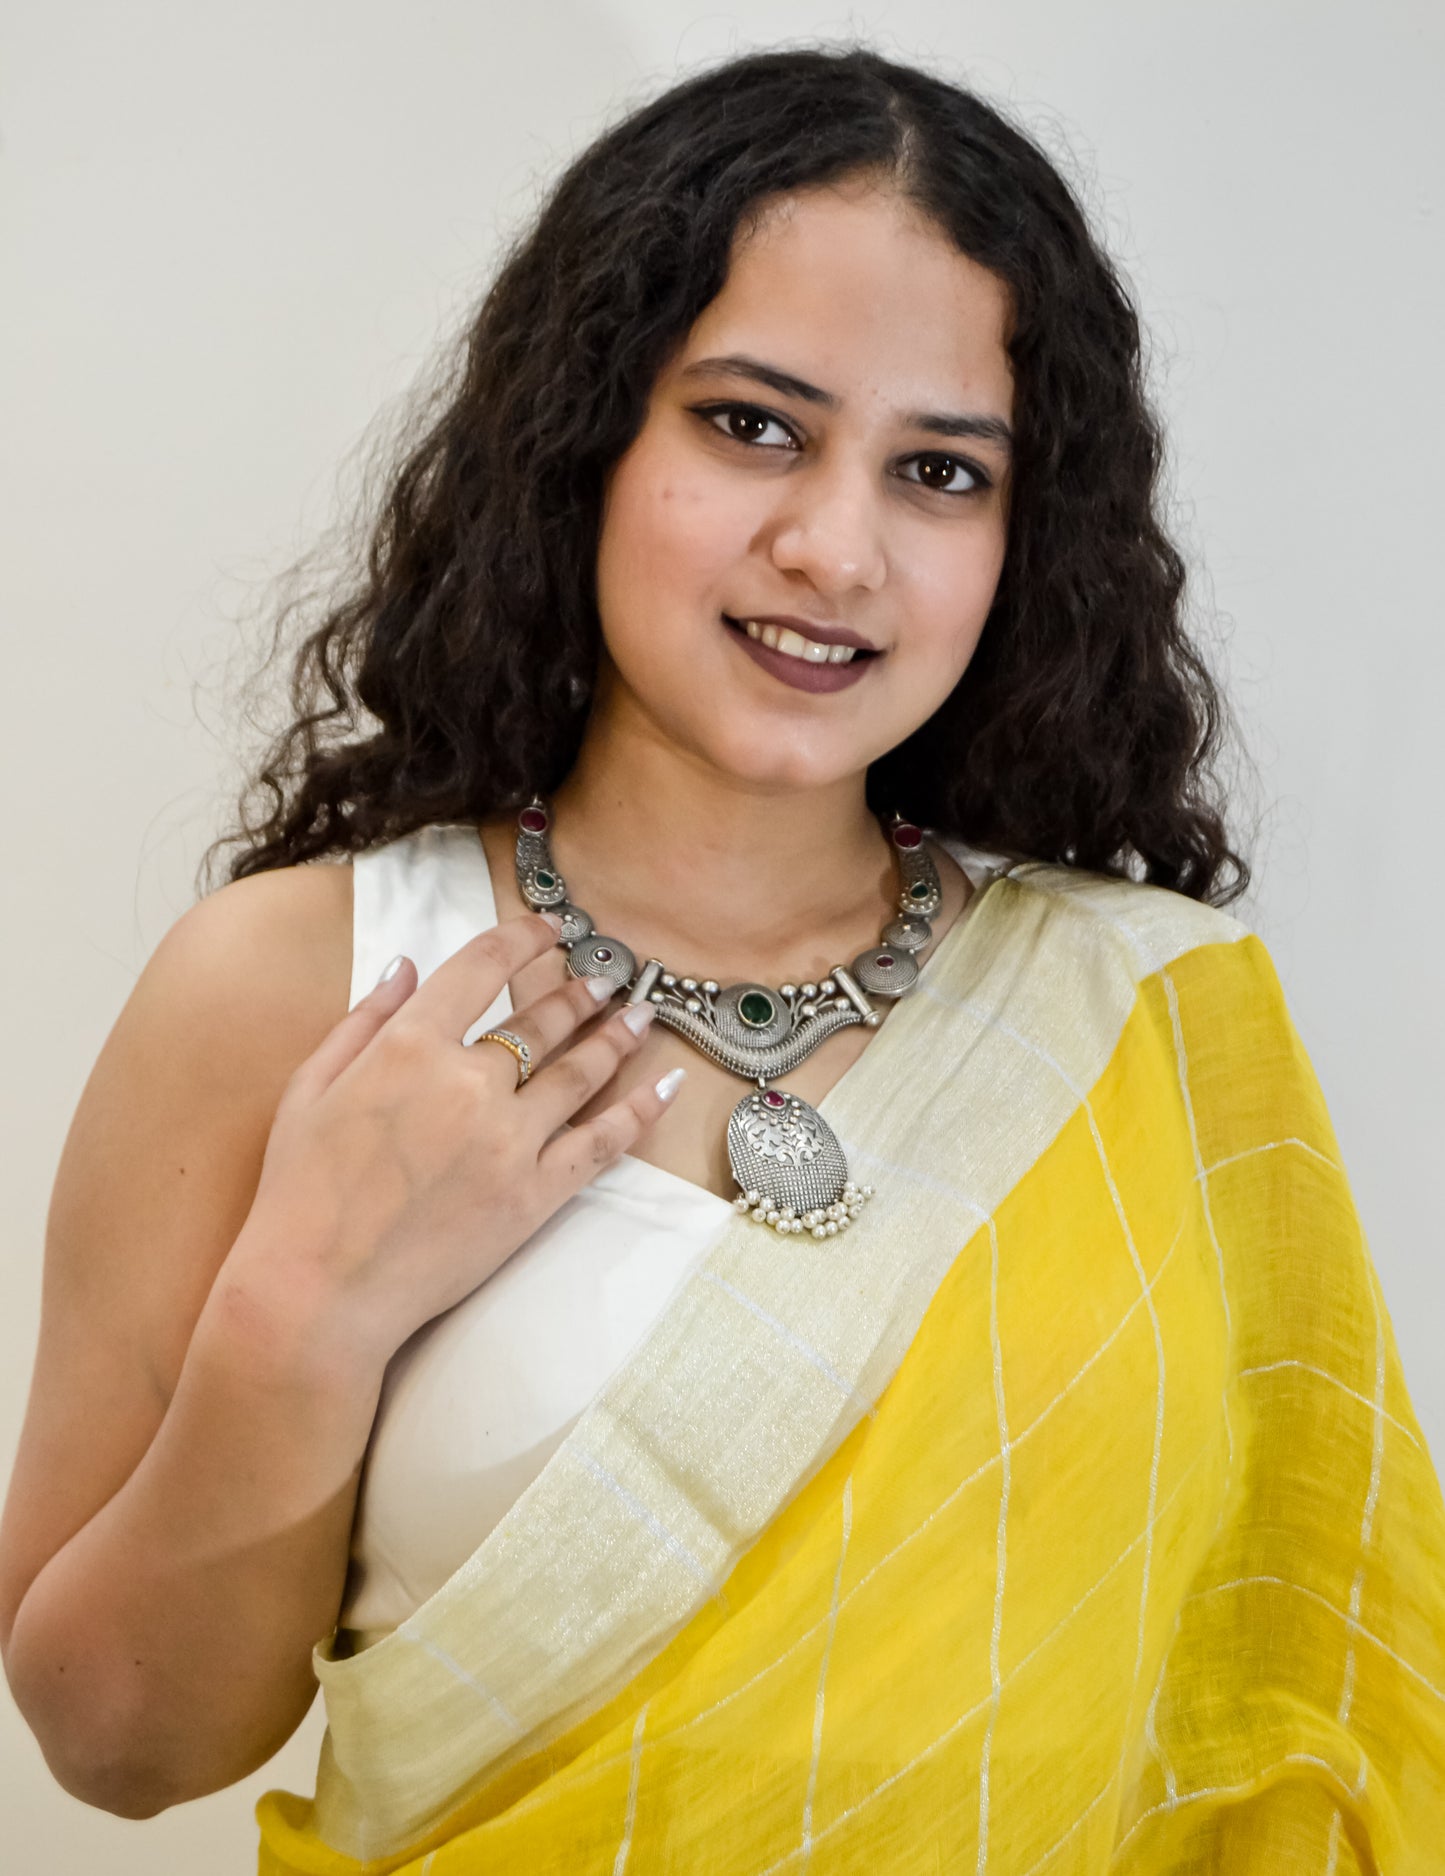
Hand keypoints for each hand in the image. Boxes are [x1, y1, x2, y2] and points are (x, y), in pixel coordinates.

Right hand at [232, 910, 682, 1363]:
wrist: (318, 1291)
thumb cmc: (300, 1193)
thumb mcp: (310, 1089)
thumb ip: (364, 1021)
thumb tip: (407, 966)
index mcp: (409, 1046)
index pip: (481, 968)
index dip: (522, 939)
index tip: (547, 929)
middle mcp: (468, 1082)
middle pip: (541, 1020)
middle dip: (579, 991)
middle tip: (606, 976)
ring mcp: (508, 1139)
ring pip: (580, 1071)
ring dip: (616, 1035)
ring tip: (640, 1013)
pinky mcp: (533, 1194)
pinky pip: (602, 1142)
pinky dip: (640, 1110)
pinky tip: (665, 1084)